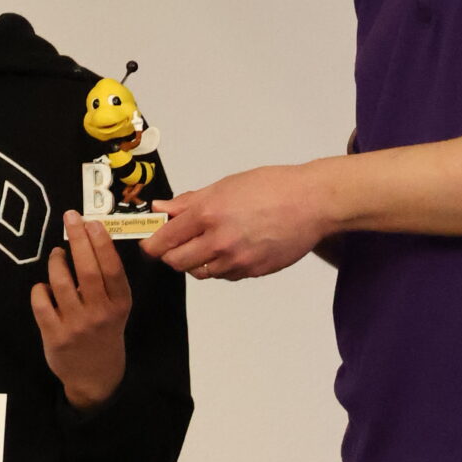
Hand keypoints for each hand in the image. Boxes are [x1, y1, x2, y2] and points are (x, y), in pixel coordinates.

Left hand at [32, 212, 130, 408]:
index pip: (112, 268)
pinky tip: (44, 287)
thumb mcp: (117, 309)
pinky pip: (41, 302)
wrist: (95, 377)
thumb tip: (90, 240)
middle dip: (78, 239)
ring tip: (57, 254)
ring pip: (60, 282)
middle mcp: (99, 314)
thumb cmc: (105, 333)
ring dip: (56, 261)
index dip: (101, 243)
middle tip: (70, 218)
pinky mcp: (54, 336)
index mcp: (119, 305)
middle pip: (87, 270)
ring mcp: (76, 325)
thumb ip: (107, 282)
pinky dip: (40, 289)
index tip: (92, 223)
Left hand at [145, 164, 332, 279]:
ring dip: (197, 262)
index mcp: (208, 214)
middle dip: (171, 255)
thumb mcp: (225, 186)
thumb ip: (190, 201)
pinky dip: (221, 266)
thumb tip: (161, 209)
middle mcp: (219, 241)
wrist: (311, 203)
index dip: (152, 244)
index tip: (150, 243)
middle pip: (177, 263)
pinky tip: (232, 249)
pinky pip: (226, 275)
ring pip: (201, 272)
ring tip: (209, 244)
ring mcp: (237, 260)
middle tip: (177, 244)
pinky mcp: (253, 271)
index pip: (165, 239)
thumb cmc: (272, 187)